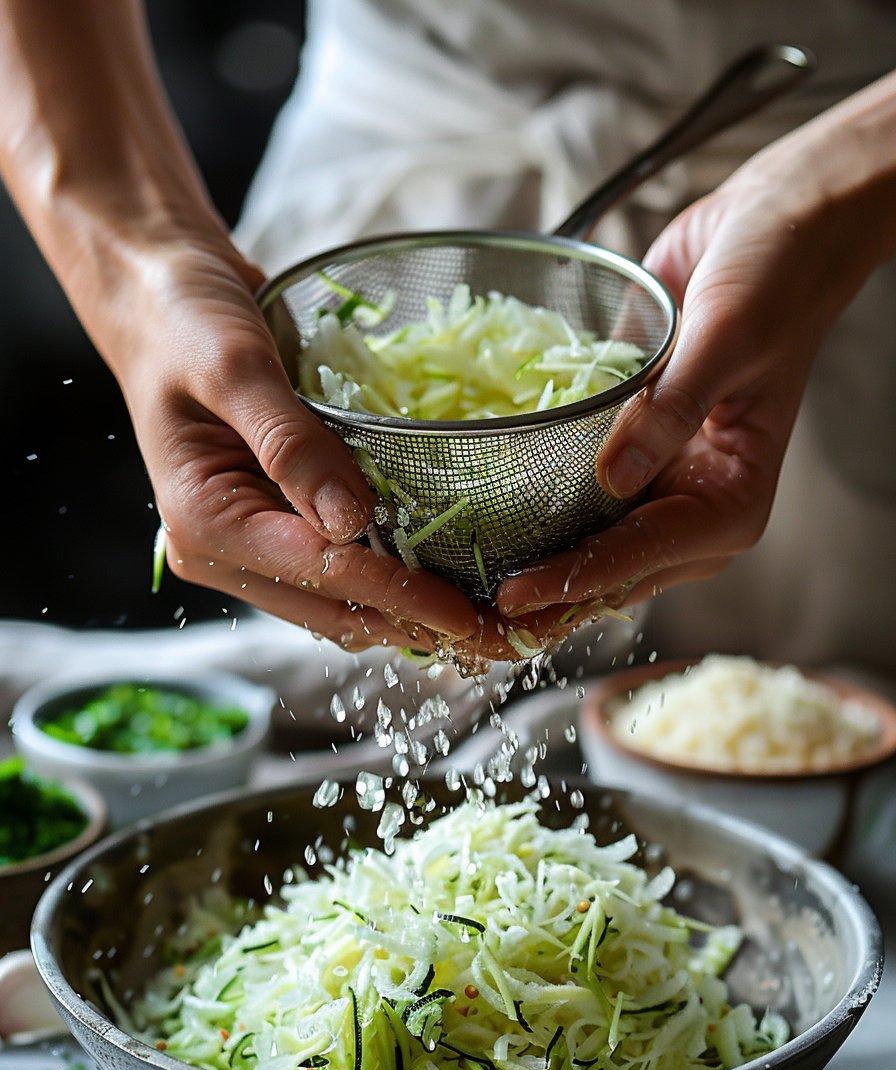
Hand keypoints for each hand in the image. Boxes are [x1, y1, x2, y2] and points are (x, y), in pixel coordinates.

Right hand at [113, 235, 480, 650]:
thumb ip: (290, 441)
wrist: (159, 290)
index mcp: (205, 522)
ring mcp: (251, 541)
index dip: (399, 597)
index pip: (319, 572)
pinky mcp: (276, 523)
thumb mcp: (233, 365)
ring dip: (408, 613)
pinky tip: (446, 577)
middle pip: (333, 609)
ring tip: (485, 620)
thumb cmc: (183, 317)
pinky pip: (339, 568)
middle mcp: (224, 549)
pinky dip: (391, 579)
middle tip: (497, 638)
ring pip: (340, 602)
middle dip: (414, 626)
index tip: (467, 615)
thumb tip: (352, 521)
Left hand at [495, 135, 879, 619]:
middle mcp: (688, 507)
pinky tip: (467, 520)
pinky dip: (524, 508)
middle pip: (605, 574)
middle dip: (540, 596)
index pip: (642, 557)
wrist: (777, 226)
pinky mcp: (619, 451)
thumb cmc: (773, 279)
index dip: (574, 579)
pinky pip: (568, 493)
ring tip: (453, 580)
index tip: (511, 592)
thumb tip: (613, 480)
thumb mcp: (726, 339)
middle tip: (463, 612)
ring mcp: (650, 483)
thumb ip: (670, 411)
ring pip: (581, 545)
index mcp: (728, 502)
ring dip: (524, 562)